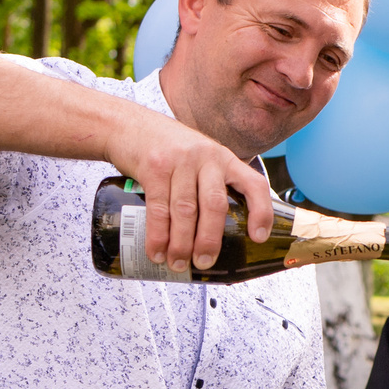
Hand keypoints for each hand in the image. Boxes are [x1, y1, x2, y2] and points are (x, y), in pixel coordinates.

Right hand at [100, 101, 275, 271]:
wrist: (127, 125)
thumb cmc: (167, 149)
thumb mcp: (198, 159)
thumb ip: (210, 185)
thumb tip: (214, 235)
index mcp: (224, 159)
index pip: (253, 184)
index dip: (261, 211)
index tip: (258, 238)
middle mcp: (206, 158)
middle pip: (214, 205)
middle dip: (209, 240)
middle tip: (204, 262)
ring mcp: (180, 161)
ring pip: (185, 210)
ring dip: (181, 243)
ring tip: (178, 263)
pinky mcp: (154, 167)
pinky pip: (158, 207)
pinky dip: (157, 234)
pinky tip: (156, 251)